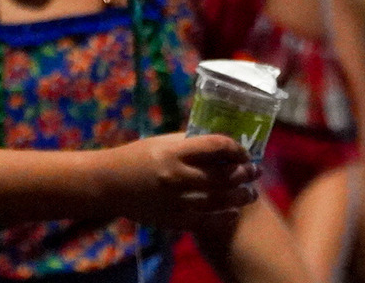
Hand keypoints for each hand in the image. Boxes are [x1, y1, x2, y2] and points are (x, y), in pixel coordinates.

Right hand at [101, 133, 259, 227]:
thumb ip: (191, 144)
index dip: (236, 148)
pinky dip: (223, 218)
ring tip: (251, 194)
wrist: (108, 184)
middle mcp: (177, 175)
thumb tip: (221, 145)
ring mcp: (175, 200)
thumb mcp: (163, 142)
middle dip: (244, 174)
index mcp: (175, 151)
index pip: (216, 145)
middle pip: (222, 175)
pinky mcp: (172, 220)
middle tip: (255, 172)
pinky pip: (205, 222)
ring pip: (218, 200)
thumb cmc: (137, 157)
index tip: (244, 152)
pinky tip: (233, 214)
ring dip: (239, 197)